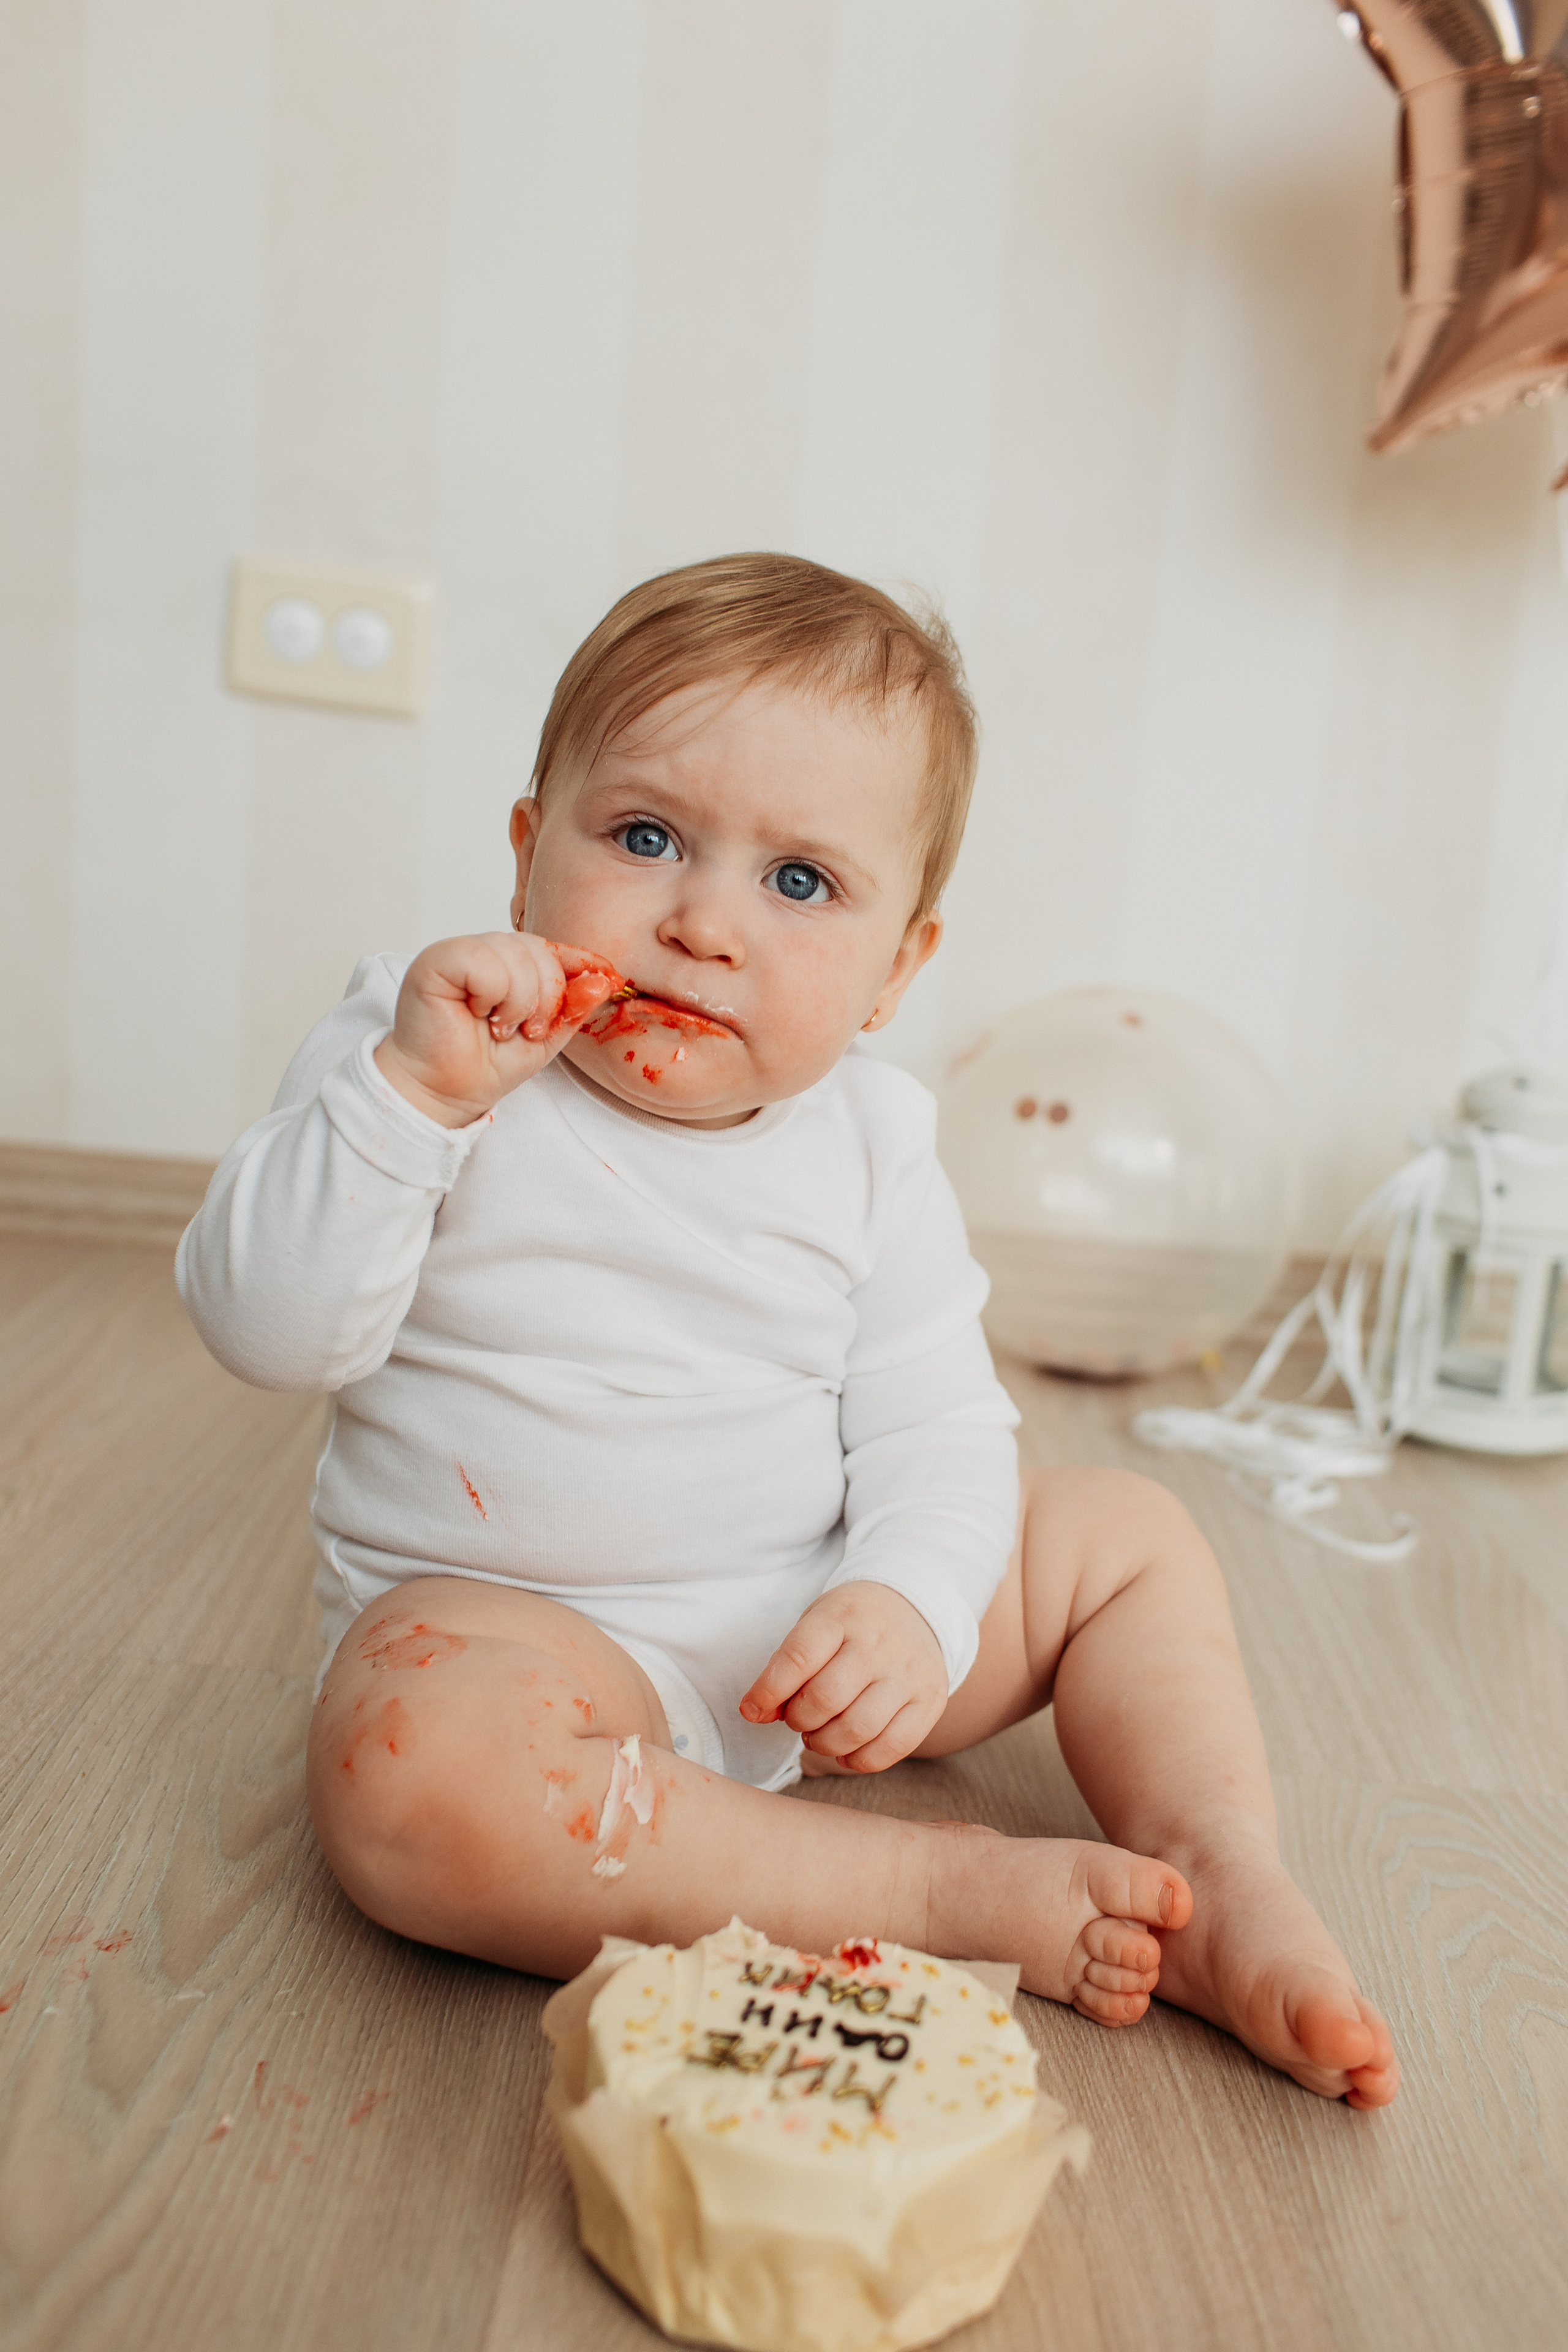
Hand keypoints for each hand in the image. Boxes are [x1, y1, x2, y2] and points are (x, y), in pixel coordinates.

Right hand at [373, 932, 622, 1127]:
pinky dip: (492, 995)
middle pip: (538, 948)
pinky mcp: (435, 960)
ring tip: (500, 1027)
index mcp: (507, 963)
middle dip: (547, 996)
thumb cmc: (485, 1065)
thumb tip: (605, 980)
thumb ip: (572, 1008)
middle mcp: (483, 950)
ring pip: (514, 953)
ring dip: (519, 1001)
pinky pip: (483, 961)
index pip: (551, 946)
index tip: (609, 979)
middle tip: (527, 1030)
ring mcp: (458, 951)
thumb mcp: (545, 1038)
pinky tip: (479, 1015)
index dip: (580, 961)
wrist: (444, 1093)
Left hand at [738, 1584, 947, 1772]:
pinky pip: (892, 1747)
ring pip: (858, 1728)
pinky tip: (846, 1751)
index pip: (798, 1658)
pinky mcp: (929, 1701)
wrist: (915, 1609)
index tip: (753, 1709)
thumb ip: (786, 1667)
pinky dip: (859, 1760)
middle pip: (826, 1699)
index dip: (768, 1691)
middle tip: (797, 1718)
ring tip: (818, 1735)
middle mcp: (879, 1644)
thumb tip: (756, 1713)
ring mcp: (908, 1674)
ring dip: (825, 1744)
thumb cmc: (851, 1624)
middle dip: (799, 1720)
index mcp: (842, 1617)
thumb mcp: (815, 1626)